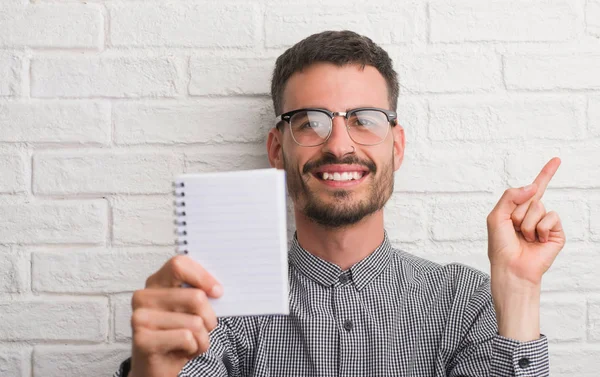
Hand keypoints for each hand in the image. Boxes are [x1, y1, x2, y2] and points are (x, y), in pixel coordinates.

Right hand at [129, 256, 222, 376]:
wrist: (156, 368)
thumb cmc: (177, 334)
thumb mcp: (190, 310)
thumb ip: (199, 294)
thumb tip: (217, 290)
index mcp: (155, 283)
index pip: (179, 264)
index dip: (203, 276)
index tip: (217, 292)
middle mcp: (143, 297)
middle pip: (196, 297)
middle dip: (209, 317)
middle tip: (203, 328)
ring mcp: (140, 318)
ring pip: (195, 322)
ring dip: (202, 337)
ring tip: (191, 342)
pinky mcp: (142, 339)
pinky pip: (187, 338)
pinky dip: (194, 348)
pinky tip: (183, 351)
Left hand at [486, 157, 565, 339]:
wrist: (511, 268)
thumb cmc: (500, 246)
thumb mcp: (496, 217)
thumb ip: (510, 197)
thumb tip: (531, 186)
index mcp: (519, 209)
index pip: (533, 188)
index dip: (545, 173)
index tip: (556, 160)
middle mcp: (534, 214)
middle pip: (530, 197)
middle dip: (517, 212)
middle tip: (514, 229)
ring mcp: (546, 223)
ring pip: (539, 207)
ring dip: (526, 223)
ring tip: (523, 237)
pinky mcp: (556, 233)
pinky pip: (550, 217)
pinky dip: (539, 229)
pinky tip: (535, 241)